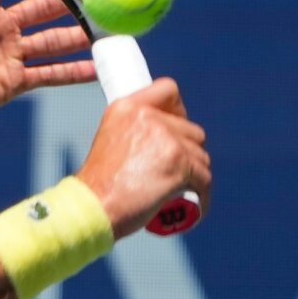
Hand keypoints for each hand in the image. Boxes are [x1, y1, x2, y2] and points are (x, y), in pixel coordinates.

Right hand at [77, 78, 211, 238]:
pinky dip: (201, 195)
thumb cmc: (100, 186)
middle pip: (190, 130)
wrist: (93, 208)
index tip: (176, 132)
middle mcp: (146, 116)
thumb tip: (165, 138)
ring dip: (195, 176)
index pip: (168, 90)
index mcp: (126, 107)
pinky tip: (192, 204)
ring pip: (200, 156)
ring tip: (181, 193)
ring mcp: (165, 138)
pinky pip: (204, 178)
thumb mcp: (110, 141)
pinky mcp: (179, 161)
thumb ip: (135, 130)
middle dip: (188, 154)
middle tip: (175, 173)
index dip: (179, 111)